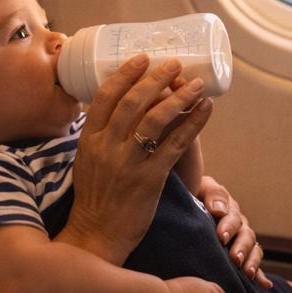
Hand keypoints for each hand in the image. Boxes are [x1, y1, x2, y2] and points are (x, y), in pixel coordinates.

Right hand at [65, 55, 213, 262]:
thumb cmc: (94, 197)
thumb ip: (99, 135)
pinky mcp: (150, 180)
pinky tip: (205, 109)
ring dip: (179, 97)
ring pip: (156, 120)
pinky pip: (175, 145)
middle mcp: (106, 148)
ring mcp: (128, 164)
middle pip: (132, 103)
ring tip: (197, 83)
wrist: (97, 235)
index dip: (125, 74)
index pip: (105, 97)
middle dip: (156, 78)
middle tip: (174, 63)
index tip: (142, 58)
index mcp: (88, 140)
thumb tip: (117, 107)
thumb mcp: (86, 160)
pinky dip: (193, 123)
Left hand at [198, 176, 272, 287]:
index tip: (221, 237)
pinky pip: (253, 264)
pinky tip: (265, 285)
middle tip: (235, 258)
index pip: (232, 216)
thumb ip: (212, 194)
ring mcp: (240, 239)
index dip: (229, 227)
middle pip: (245, 235)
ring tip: (248, 273)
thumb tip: (221, 211)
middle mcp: (237, 223)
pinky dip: (260, 275)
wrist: (183, 207)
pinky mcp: (240, 254)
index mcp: (227, 207)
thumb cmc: (190, 194)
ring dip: (251, 261)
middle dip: (241, 247)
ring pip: (252, 249)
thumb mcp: (200, 187)